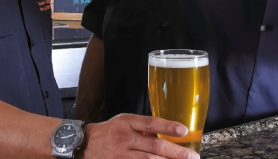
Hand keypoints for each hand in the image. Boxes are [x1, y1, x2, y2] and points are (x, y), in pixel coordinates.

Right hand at [80, 114, 198, 158]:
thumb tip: (168, 133)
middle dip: (175, 153)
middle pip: (153, 147)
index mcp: (126, 123)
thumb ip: (143, 127)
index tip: (183, 131)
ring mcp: (121, 156)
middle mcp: (124, 139)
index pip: (150, 123)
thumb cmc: (109, 131)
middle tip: (192, 157)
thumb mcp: (124, 121)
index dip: (167, 127)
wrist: (85, 145)